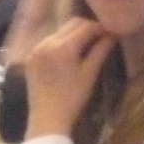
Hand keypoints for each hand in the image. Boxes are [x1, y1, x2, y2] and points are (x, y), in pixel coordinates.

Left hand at [24, 17, 115, 138]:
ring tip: (86, 45)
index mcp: (63, 47)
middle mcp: (47, 42)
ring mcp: (37, 48)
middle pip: (71, 24)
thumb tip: (112, 35)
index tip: (110, 33)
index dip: (100, 27)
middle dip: (87, 28)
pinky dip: (60, 43)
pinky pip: (48, 42)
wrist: (47, 119)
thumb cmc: (72, 99)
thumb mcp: (89, 74)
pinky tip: (68, 53)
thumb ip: (100, 51)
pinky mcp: (31, 56)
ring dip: (73, 34)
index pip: (85, 26)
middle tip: (100, 36)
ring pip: (59, 32)